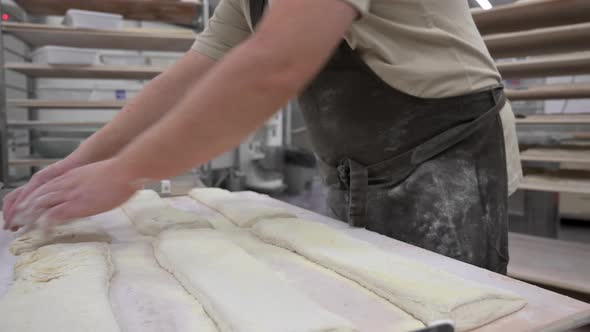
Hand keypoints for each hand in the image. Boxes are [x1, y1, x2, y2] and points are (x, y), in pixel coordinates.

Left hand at [9, 158, 143, 228]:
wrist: (125, 169)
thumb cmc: (120, 173)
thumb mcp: (98, 175)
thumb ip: (90, 183)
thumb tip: (94, 190)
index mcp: (70, 177)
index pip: (43, 188)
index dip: (31, 198)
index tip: (24, 207)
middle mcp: (65, 184)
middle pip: (36, 197)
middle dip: (23, 209)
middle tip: (14, 220)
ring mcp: (69, 194)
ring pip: (39, 205)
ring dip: (27, 217)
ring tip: (19, 227)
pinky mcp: (76, 204)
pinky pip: (53, 215)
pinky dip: (43, 224)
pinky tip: (40, 231)